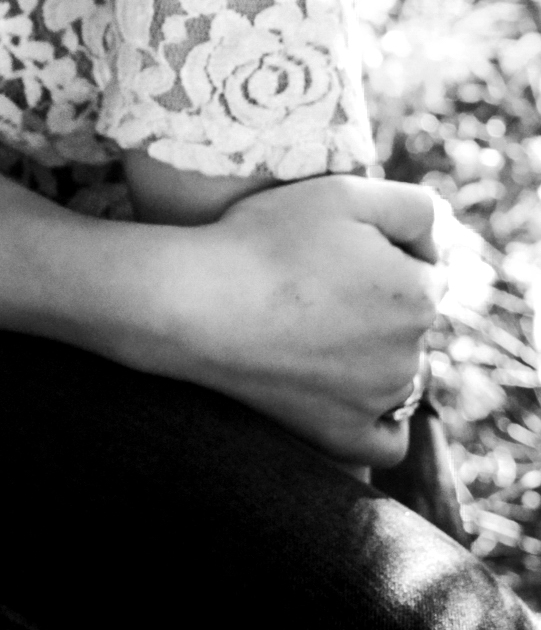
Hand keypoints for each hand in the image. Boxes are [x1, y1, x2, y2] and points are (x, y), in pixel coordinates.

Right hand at [176, 175, 442, 466]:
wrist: (200, 300)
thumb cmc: (268, 239)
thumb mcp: (346, 192)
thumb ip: (414, 208)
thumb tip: (433, 246)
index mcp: (419, 295)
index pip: (421, 268)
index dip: (379, 249)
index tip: (332, 244)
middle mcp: (410, 354)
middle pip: (407, 319)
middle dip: (376, 299)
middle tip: (313, 279)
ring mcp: (377, 401)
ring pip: (396, 370)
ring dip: (371, 350)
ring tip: (309, 324)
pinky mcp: (343, 437)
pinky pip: (386, 439)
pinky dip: (378, 420)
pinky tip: (351, 393)